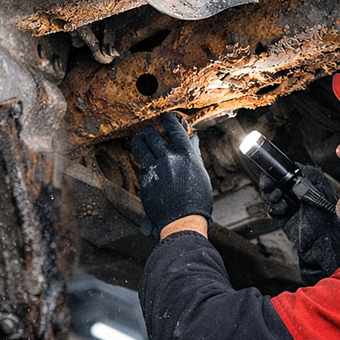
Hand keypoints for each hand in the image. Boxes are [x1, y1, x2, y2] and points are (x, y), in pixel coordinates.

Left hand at [131, 113, 212, 236]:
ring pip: (141, 147)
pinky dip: (142, 163)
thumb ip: (194, 155)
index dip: (169, 121)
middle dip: (149, 132)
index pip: (175, 131)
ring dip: (139, 141)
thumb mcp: (200, 174)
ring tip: (138, 140)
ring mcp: (155, 169)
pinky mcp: (145, 180)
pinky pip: (140, 166)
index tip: (164, 117)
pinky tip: (144, 164)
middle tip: (147, 132)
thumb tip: (193, 139)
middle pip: (153, 136)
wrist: (183, 221)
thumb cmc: (196, 200)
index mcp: (187, 157)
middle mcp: (170, 160)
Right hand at [258, 166, 339, 281]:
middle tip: (271, 186)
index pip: (283, 173)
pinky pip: (272, 209)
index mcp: (303, 183)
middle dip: (269, 184)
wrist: (325, 236)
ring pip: (270, 195)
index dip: (275, 173)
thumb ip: (309, 173)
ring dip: (271, 195)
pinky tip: (283, 208)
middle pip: (273, 183)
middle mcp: (294, 193)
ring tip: (279, 197)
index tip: (272, 174)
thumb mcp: (321, 187)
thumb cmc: (327, 214)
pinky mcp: (284, 217)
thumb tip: (297, 165)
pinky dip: (274, 207)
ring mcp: (289, 204)